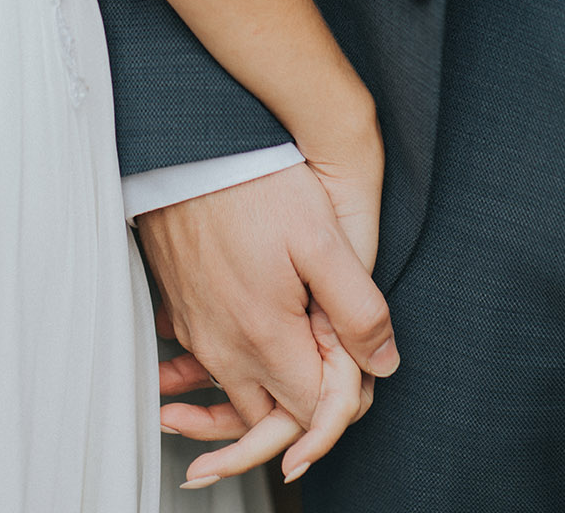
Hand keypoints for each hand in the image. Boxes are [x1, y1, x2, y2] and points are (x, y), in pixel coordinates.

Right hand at [141, 155, 397, 486]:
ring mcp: (196, 330)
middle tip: (331, 378)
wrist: (188, 147)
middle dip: (301, 412)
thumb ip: (358, 310)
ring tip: (295, 367)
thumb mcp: (323, 240)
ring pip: (235, 391)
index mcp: (263, 338)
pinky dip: (226, 366)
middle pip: (269, 416)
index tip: (356, 370)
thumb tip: (384, 362)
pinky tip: (251, 333)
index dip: (341, 403)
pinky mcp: (180, 309)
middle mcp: (222, 348)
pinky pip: (207, 360)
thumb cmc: (257, 184)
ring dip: (262, 396)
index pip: (310, 414)